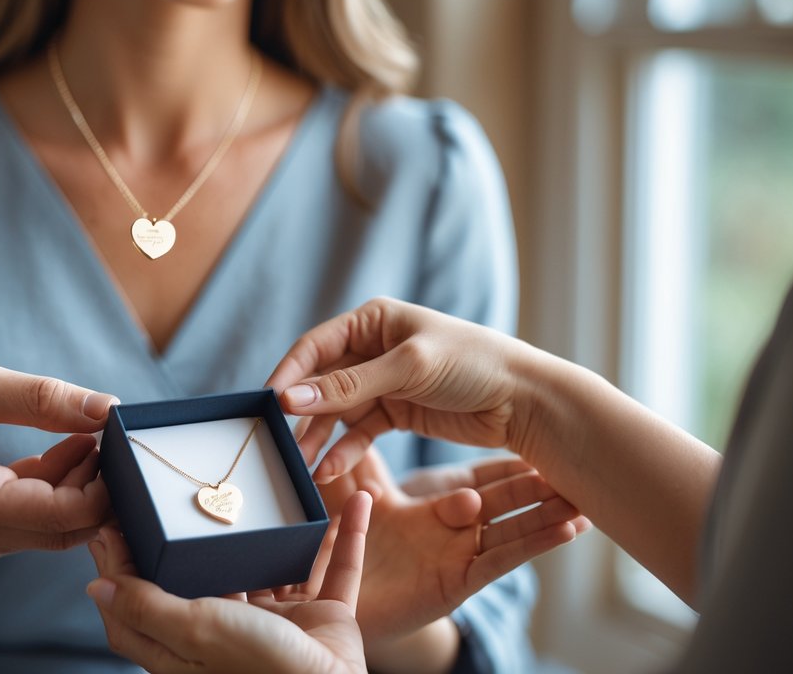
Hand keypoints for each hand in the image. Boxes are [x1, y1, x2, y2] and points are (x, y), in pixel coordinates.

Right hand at [0, 358, 117, 559]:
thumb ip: (42, 398)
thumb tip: (105, 407)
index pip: (72, 515)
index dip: (107, 477)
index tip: (113, 434)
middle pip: (73, 527)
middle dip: (100, 482)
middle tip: (103, 431)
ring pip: (58, 527)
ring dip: (81, 482)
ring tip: (79, 430)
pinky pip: (35, 520)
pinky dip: (57, 487)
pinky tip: (61, 446)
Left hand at [86, 493, 373, 673]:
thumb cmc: (261, 668)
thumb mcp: (193, 630)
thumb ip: (145, 606)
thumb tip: (95, 586)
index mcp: (193, 642)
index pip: (147, 600)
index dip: (127, 563)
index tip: (117, 515)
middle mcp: (233, 631)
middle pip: (212, 574)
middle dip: (205, 534)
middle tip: (190, 486)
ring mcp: (282, 625)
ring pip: (279, 564)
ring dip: (284, 529)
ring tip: (277, 487)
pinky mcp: (326, 619)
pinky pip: (340, 569)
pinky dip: (349, 535)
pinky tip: (356, 500)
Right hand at [267, 297, 536, 481]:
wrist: (525, 402)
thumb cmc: (473, 365)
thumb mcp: (407, 369)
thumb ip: (349, 386)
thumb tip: (291, 399)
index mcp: (373, 321)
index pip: (316, 346)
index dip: (289, 374)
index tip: (267, 404)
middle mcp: (373, 349)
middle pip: (322, 382)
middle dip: (301, 414)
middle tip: (277, 444)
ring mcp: (383, 383)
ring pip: (337, 412)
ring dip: (319, 438)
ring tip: (300, 468)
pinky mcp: (397, 413)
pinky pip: (360, 433)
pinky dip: (345, 451)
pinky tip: (329, 471)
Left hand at [286, 451, 585, 654]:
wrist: (336, 598)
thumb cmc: (344, 544)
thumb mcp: (351, 492)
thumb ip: (355, 456)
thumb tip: (348, 403)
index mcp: (435, 503)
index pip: (482, 477)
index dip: (511, 461)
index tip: (541, 431)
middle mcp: (455, 527)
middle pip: (506, 499)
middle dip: (538, 482)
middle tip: (574, 458)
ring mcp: (461, 553)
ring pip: (514, 527)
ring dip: (550, 511)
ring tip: (588, 494)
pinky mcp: (460, 580)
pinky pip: (501, 559)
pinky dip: (536, 544)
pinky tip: (568, 530)